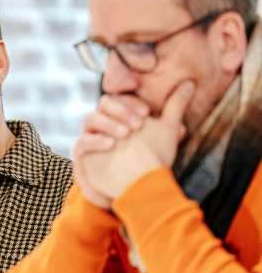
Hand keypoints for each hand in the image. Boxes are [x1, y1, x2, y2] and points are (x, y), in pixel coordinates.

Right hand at [81, 80, 194, 203]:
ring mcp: (91, 136)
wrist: (137, 188)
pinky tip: (111, 145)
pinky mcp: (83, 154)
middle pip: (104, 104)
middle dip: (121, 111)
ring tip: (126, 135)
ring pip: (91, 118)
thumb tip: (190, 83)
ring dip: (109, 124)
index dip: (131, 102)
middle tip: (138, 125)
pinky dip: (96, 140)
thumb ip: (176, 105)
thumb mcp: (166, 130)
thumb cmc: (152, 157)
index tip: (146, 113)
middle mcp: (104, 122)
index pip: (120, 97)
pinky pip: (82, 142)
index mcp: (121, 113)